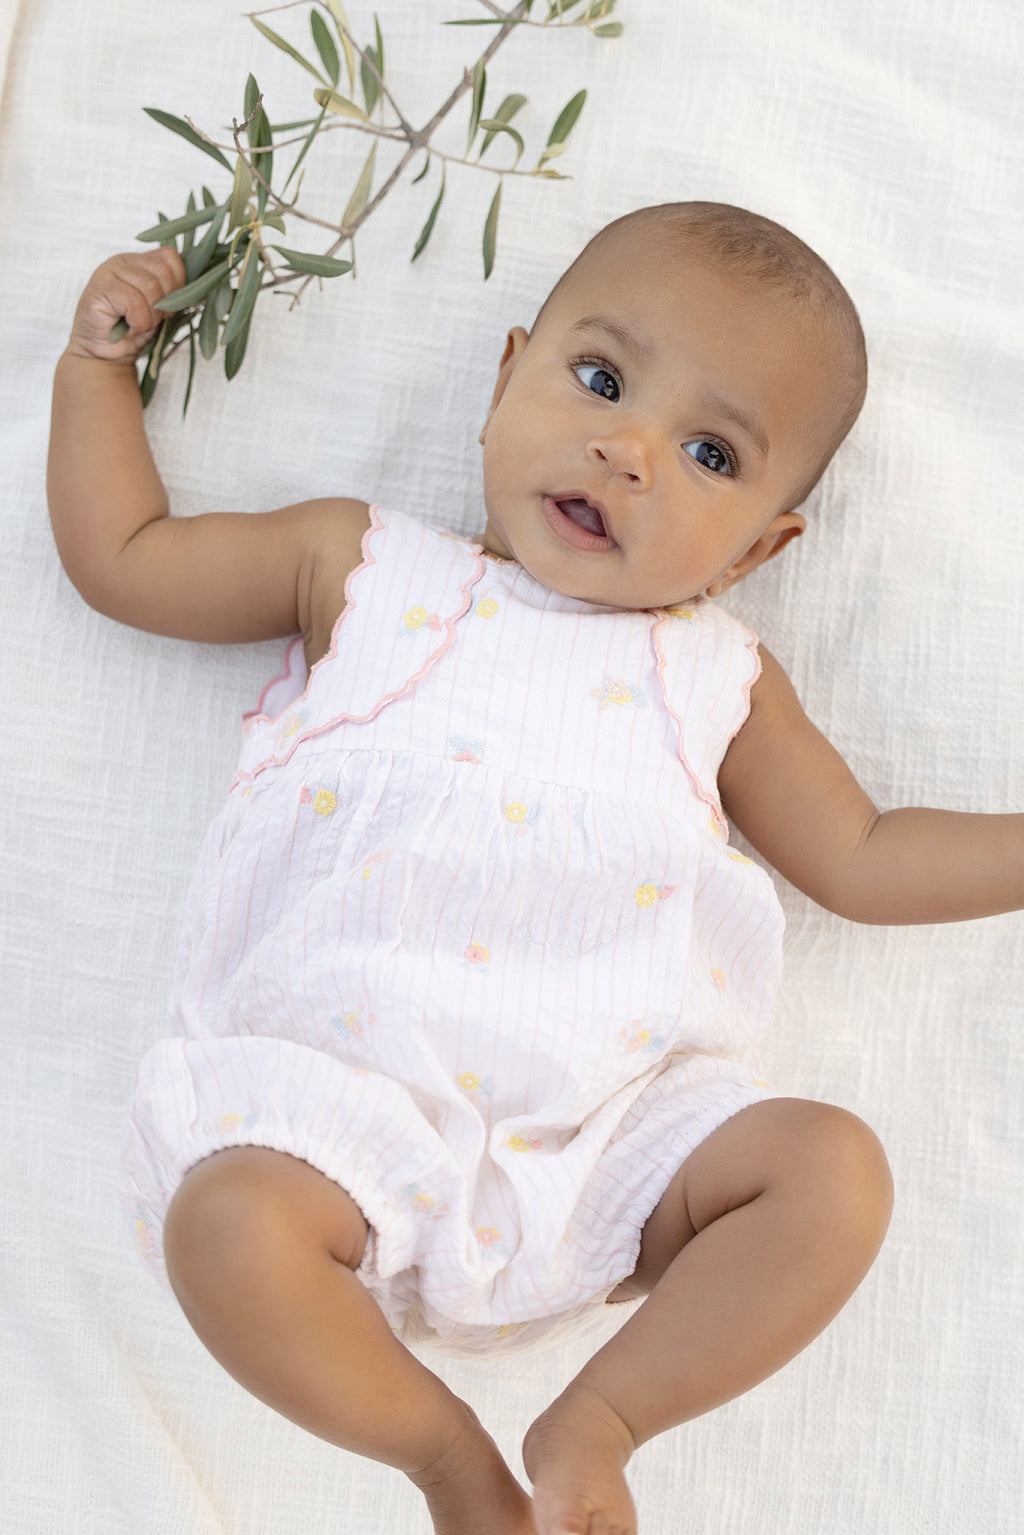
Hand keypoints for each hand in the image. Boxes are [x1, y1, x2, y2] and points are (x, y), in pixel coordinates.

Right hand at [64, 249, 187, 363]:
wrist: (106, 354)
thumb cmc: (134, 331)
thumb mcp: (160, 309)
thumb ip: (172, 292)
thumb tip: (195, 288)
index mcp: (139, 261)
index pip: (170, 256)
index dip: (178, 283)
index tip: (170, 308)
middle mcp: (123, 261)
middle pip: (162, 271)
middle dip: (166, 302)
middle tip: (154, 320)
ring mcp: (109, 272)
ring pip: (150, 287)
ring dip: (151, 316)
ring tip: (139, 326)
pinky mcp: (100, 289)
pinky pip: (134, 302)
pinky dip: (138, 323)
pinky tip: (129, 330)